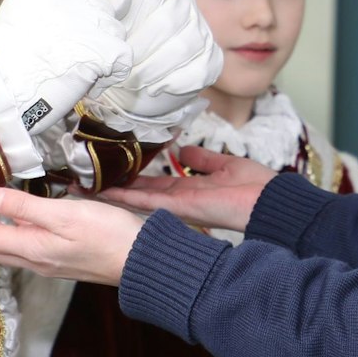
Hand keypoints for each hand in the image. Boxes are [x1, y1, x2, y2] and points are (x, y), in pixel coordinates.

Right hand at [0, 0, 131, 169]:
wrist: (5, 80)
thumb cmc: (5, 53)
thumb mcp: (21, 7)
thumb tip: (90, 3)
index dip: (88, 6)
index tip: (75, 26)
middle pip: (106, 10)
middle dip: (94, 31)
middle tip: (69, 52)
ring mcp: (99, 20)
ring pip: (116, 34)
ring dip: (101, 53)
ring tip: (73, 69)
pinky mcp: (110, 48)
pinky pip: (121, 63)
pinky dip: (107, 77)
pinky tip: (84, 83)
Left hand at [0, 186, 143, 284]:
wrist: (142, 261)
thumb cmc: (108, 235)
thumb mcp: (65, 214)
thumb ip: (25, 207)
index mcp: (32, 249)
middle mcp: (34, 260)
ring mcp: (47, 262)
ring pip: (4, 249)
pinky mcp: (60, 259)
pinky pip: (20, 248)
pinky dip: (4, 236)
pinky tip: (9, 225)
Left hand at [91, 0, 223, 139]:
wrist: (132, 78)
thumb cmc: (117, 45)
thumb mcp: (105, 23)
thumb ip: (109, 8)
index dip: (130, 25)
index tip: (116, 48)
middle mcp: (183, 1)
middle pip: (166, 23)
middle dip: (140, 51)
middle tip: (122, 71)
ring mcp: (202, 28)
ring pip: (183, 47)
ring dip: (154, 69)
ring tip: (135, 82)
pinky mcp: (211, 57)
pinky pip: (199, 70)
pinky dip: (175, 83)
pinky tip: (155, 89)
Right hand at [98, 145, 276, 232]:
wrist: (270, 203)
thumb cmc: (255, 187)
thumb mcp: (224, 165)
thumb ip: (203, 159)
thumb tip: (183, 149)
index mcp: (190, 189)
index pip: (155, 185)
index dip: (134, 180)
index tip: (114, 174)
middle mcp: (180, 200)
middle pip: (141, 194)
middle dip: (116, 189)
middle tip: (87, 183)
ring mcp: (178, 205)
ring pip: (138, 199)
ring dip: (113, 194)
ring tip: (87, 188)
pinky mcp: (181, 207)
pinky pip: (149, 201)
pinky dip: (127, 197)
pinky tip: (107, 192)